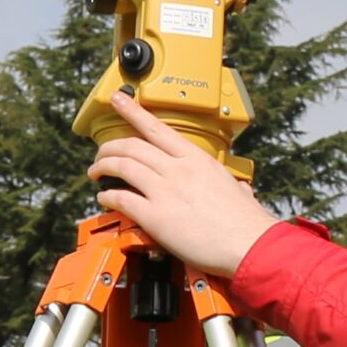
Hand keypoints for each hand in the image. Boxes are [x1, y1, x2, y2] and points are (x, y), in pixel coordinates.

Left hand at [88, 91, 278, 276]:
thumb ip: (233, 185)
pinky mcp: (156, 216)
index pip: (157, 128)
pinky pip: (121, 198)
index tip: (118, 101)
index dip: (132, 111)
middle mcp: (179, 170)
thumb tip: (241, 189)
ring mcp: (166, 191)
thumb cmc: (248, 223)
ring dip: (102, 166)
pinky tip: (104, 198)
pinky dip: (107, 196)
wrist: (250, 246)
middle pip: (131, 146)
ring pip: (121, 166)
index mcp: (198, 160)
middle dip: (109, 146)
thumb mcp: (239, 190)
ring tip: (96, 172)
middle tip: (101, 152)